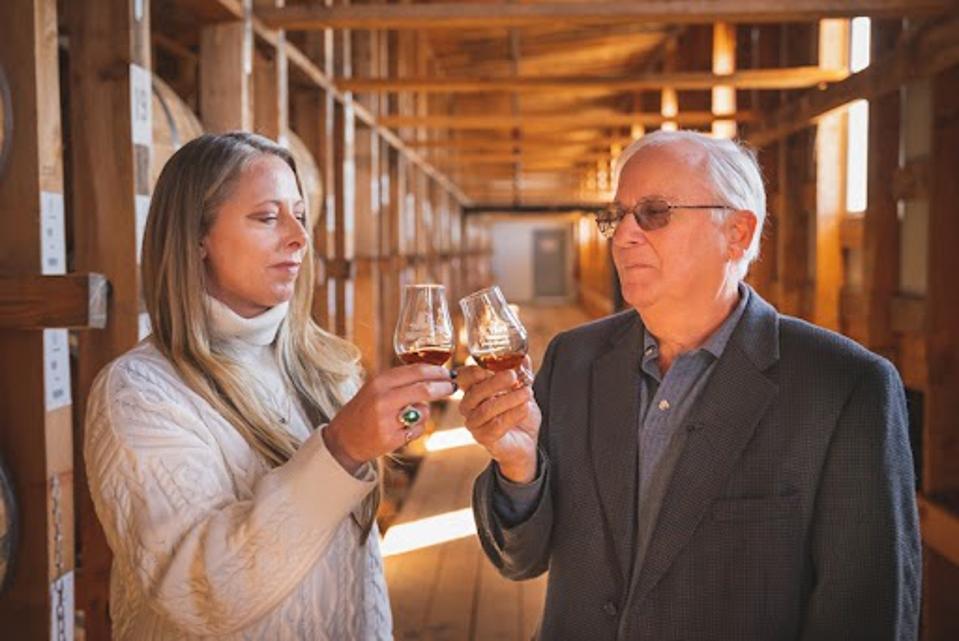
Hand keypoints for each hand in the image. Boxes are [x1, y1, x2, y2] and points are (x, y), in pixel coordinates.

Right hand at [324, 365, 454, 472]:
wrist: (343, 438)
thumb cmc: (364, 410)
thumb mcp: (376, 388)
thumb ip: (400, 381)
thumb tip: (434, 374)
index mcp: (380, 382)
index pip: (417, 371)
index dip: (437, 371)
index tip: (448, 372)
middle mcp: (383, 398)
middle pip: (425, 389)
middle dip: (443, 387)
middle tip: (453, 387)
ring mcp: (387, 419)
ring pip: (424, 411)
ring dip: (424, 412)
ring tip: (407, 416)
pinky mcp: (391, 438)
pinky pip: (417, 430)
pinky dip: (416, 429)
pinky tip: (400, 430)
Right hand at [457, 356, 540, 483]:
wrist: (526, 442)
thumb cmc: (518, 413)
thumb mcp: (522, 389)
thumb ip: (522, 374)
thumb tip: (524, 357)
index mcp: (474, 390)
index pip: (463, 377)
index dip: (473, 371)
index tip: (491, 366)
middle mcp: (469, 407)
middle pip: (475, 392)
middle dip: (495, 382)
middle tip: (513, 375)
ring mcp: (475, 424)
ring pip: (486, 409)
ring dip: (509, 399)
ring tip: (527, 392)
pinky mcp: (485, 439)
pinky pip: (496, 426)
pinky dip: (513, 415)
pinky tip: (525, 408)